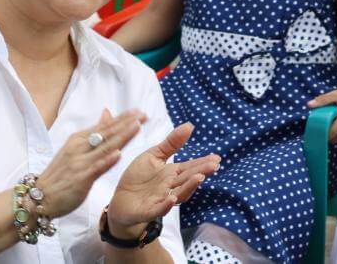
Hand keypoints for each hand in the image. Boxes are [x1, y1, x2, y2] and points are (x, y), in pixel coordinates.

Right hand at [36, 109, 146, 218]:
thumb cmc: (59, 174)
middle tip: (144, 115)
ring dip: (122, 136)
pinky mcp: (80, 178)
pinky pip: (96, 168)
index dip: (123, 118)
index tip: (139, 111)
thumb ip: (93, 133)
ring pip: (105, 147)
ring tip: (137, 127)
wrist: (38, 197)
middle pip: (107, 133)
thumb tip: (107, 113)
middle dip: (127, 123)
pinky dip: (107, 161)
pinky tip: (119, 154)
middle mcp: (79, 147)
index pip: (105, 126)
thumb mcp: (74, 148)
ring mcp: (80, 162)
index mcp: (78, 139)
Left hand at [106, 122, 219, 237]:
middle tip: (214, 165)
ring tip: (199, 177)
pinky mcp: (147, 211)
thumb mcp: (154, 156)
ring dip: (189, 187)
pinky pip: (158, 209)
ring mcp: (160, 199)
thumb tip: (190, 125)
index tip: (217, 157)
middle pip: (188, 179)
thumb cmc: (139, 177)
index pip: (190, 167)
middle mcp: (170, 187)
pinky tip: (172, 199)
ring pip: (178, 194)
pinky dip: (165, 206)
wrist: (120, 200)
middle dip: (201, 172)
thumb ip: (171, 143)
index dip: (203, 163)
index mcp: (172, 173)